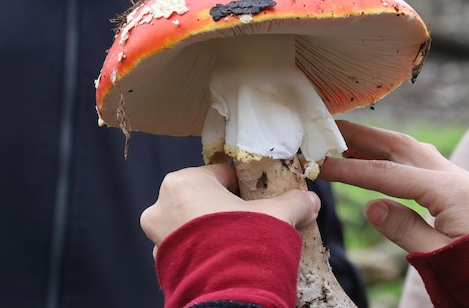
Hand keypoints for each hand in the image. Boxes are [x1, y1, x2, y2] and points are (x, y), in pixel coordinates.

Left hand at [140, 163, 320, 249]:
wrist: (226, 297)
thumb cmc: (245, 241)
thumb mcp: (277, 216)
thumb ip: (293, 202)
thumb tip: (310, 201)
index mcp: (184, 182)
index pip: (222, 174)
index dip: (245, 186)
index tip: (261, 197)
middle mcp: (162, 205)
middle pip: (205, 199)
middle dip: (228, 209)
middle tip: (253, 221)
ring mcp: (158, 238)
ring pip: (194, 225)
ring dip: (215, 232)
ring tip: (242, 244)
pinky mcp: (163, 265)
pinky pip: (189, 250)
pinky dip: (206, 253)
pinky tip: (228, 261)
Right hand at [319, 120, 468, 253]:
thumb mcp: (439, 258)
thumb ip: (404, 229)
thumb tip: (369, 205)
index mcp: (451, 192)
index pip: (389, 175)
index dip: (351, 170)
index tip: (322, 165)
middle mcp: (456, 177)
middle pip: (401, 146)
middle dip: (363, 136)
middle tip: (330, 129)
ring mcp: (461, 180)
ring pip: (412, 150)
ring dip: (378, 143)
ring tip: (346, 143)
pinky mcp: (460, 188)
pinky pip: (422, 162)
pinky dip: (394, 157)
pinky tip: (380, 162)